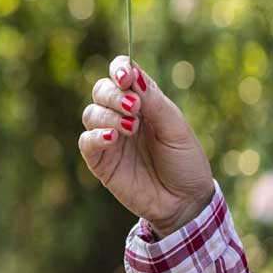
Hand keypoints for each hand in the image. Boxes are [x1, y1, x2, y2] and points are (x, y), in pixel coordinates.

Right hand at [78, 56, 214, 237]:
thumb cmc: (185, 162)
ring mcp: (109, 138)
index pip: (121, 74)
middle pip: (101, 90)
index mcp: (142, 102)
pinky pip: (86, 141)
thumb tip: (133, 73)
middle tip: (135, 107)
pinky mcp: (100, 161)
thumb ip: (154, 101)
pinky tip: (112, 138)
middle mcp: (121, 116)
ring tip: (131, 128)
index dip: (118, 69)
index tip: (126, 76)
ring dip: (108, 115)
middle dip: (114, 95)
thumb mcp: (176, 128)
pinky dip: (96, 136)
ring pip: (90, 113)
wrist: (186, 202)